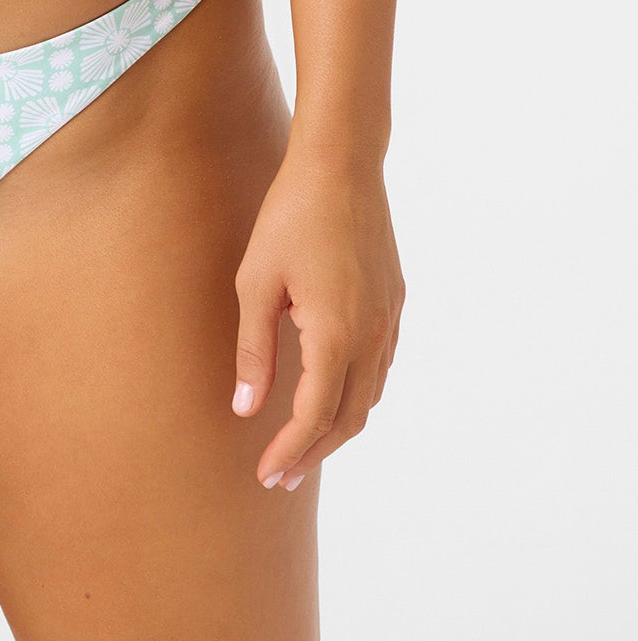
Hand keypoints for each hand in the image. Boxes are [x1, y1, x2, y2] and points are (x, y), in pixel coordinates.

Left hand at [231, 147, 403, 488]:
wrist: (342, 164)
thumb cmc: (290, 217)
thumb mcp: (257, 283)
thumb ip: (254, 351)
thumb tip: (246, 410)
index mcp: (336, 336)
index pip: (313, 416)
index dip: (288, 452)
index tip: (265, 476)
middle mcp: (372, 336)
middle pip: (348, 418)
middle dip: (314, 452)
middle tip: (281, 476)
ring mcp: (390, 319)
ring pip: (370, 395)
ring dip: (338, 426)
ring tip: (304, 444)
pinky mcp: (395, 301)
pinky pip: (380, 365)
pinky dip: (358, 393)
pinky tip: (334, 391)